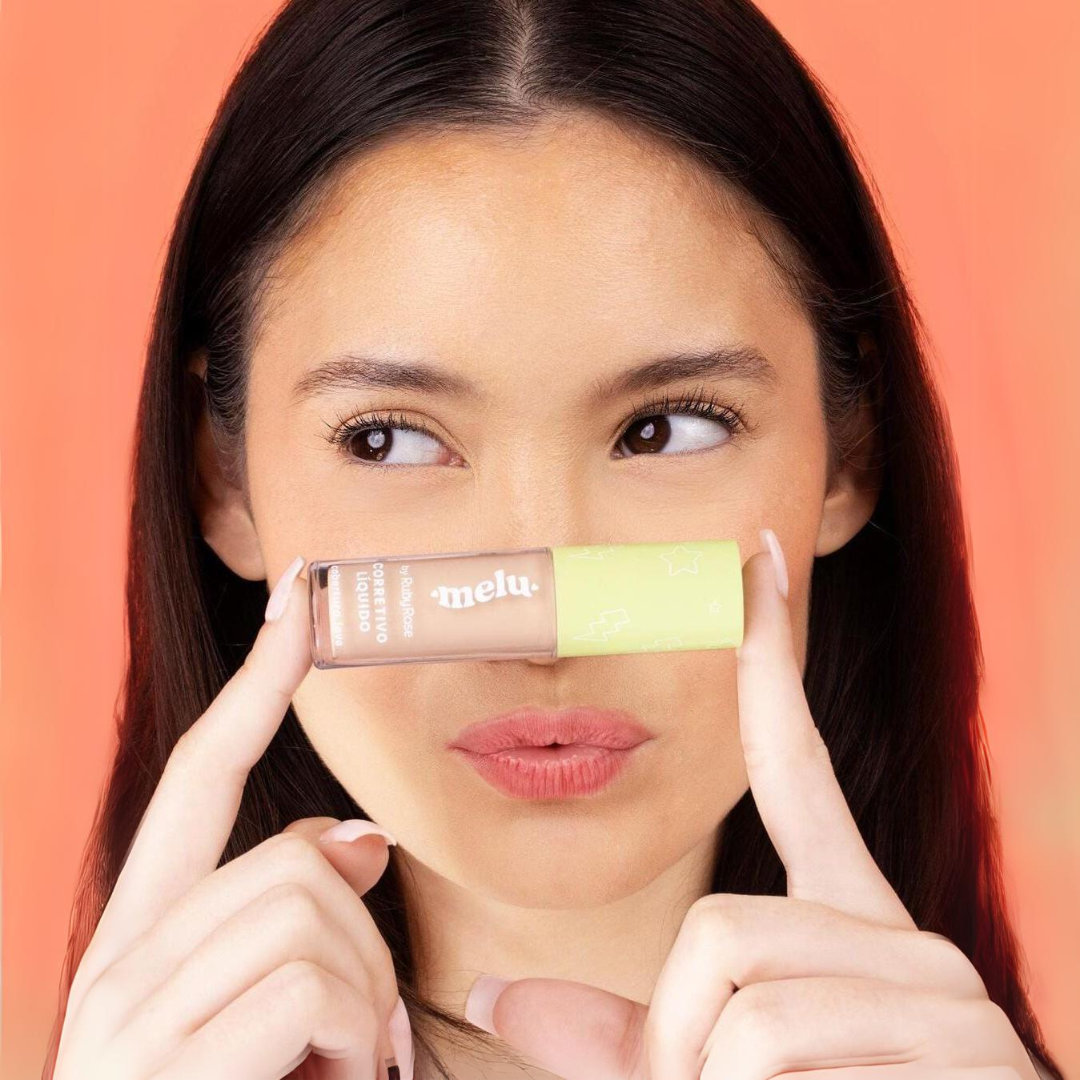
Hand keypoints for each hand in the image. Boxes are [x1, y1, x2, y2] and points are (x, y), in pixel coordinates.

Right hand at [53, 557, 414, 1079]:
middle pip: (290, 861)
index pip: (201, 777)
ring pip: (303, 912)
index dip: (255, 682)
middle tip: (361, 1041)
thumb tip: (353, 841)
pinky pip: (301, 990)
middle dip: (361, 942)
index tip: (300, 601)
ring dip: (359, 1000)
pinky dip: (349, 1040)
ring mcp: (129, 1020)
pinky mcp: (160, 1071)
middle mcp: (119, 964)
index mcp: (145, 938)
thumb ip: (294, 924)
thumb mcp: (270, 1020)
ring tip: (340, 1078)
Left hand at [464, 531, 1038, 1078]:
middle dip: (683, 1044)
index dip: (768, 663)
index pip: (796, 767)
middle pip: (717, 933)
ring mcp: (947, 997)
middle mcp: (906, 942)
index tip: (754, 565)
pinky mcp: (973, 1058)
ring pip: (746, 1016)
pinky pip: (784, 1065)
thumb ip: (619, 1035)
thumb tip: (493, 991)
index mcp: (845, 926)